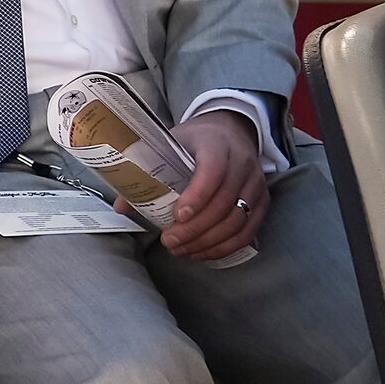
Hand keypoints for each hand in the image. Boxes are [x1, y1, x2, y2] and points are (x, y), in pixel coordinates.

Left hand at [159, 111, 270, 260]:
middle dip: (195, 228)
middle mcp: (241, 164)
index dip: (197, 196)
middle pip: (224, 203)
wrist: (230, 131)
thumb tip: (123, 206)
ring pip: (237, 221)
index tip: (177, 216)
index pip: (212, 171)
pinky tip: (203, 252)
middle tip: (169, 241)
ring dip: (208, 241)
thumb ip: (147, 172)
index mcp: (216, 145)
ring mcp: (255, 184)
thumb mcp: (170, 145)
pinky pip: (249, 230)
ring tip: (181, 250)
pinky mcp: (262, 201)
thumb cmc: (195, 141)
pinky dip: (225, 246)